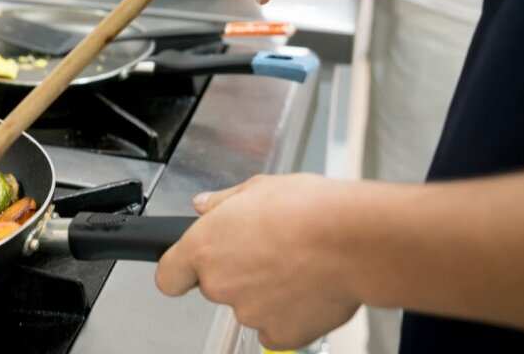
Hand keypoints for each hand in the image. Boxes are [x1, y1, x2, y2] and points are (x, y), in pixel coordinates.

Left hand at [156, 174, 362, 349]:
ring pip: (249, 307)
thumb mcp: (258, 188)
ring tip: (297, 266)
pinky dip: (289, 317)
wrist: (353, 241)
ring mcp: (249, 313)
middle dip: (237, 273)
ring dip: (266, 293)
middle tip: (268, 252)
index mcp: (205, 247)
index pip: (169, 276)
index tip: (190, 268)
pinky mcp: (281, 335)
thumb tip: (204, 205)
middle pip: (216, 287)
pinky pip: (276, 330)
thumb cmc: (310, 210)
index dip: (180, 271)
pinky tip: (307, 291)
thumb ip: (223, 202)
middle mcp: (220, 284)